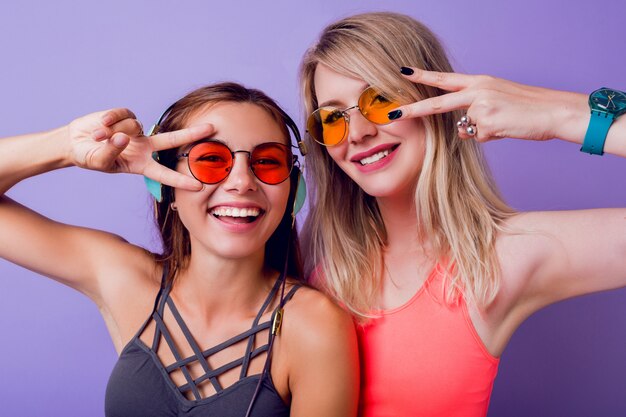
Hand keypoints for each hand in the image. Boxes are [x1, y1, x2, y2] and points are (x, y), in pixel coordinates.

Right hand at [67, 108, 212, 190]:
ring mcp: (136, 130)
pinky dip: (109, 120)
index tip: (199, 186)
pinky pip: (122, 114)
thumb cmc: (90, 157)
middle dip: (191, 134)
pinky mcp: (125, 115)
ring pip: (134, 126)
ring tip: (97, 138)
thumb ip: (111, 152)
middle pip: (172, 140)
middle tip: (212, 128)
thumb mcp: (99, 162)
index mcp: (141, 164)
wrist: (74, 143)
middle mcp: (144, 146)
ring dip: (113, 133)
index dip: (180, 180)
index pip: (164, 173)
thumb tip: (123, 137)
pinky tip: (99, 125)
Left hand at [395, 68, 587, 142]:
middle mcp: (477, 91)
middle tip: (392, 114)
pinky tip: (508, 128)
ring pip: (467, 128)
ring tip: (505, 121)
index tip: (402, 72)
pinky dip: (492, 137)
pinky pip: (480, 137)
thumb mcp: (496, 101)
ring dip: (483, 131)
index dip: (423, 76)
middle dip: (414, 110)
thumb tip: (461, 129)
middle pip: (438, 103)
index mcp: (479, 82)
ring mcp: (481, 106)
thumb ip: (474, 111)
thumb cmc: (526, 108)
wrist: (553, 111)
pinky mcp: (488, 123)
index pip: (445, 79)